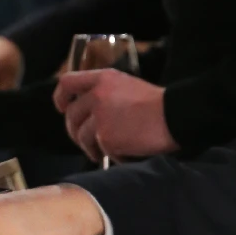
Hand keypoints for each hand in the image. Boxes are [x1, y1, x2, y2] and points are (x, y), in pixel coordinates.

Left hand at [53, 70, 178, 160]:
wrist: (175, 116)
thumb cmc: (157, 103)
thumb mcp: (127, 85)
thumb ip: (104, 92)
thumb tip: (88, 109)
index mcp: (103, 79)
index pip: (67, 82)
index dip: (60, 96)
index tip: (61, 107)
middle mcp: (97, 95)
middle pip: (71, 114)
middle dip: (74, 129)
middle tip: (84, 139)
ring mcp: (100, 118)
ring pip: (81, 136)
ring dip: (90, 147)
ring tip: (102, 152)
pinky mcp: (106, 138)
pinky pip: (101, 150)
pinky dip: (111, 155)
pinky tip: (124, 153)